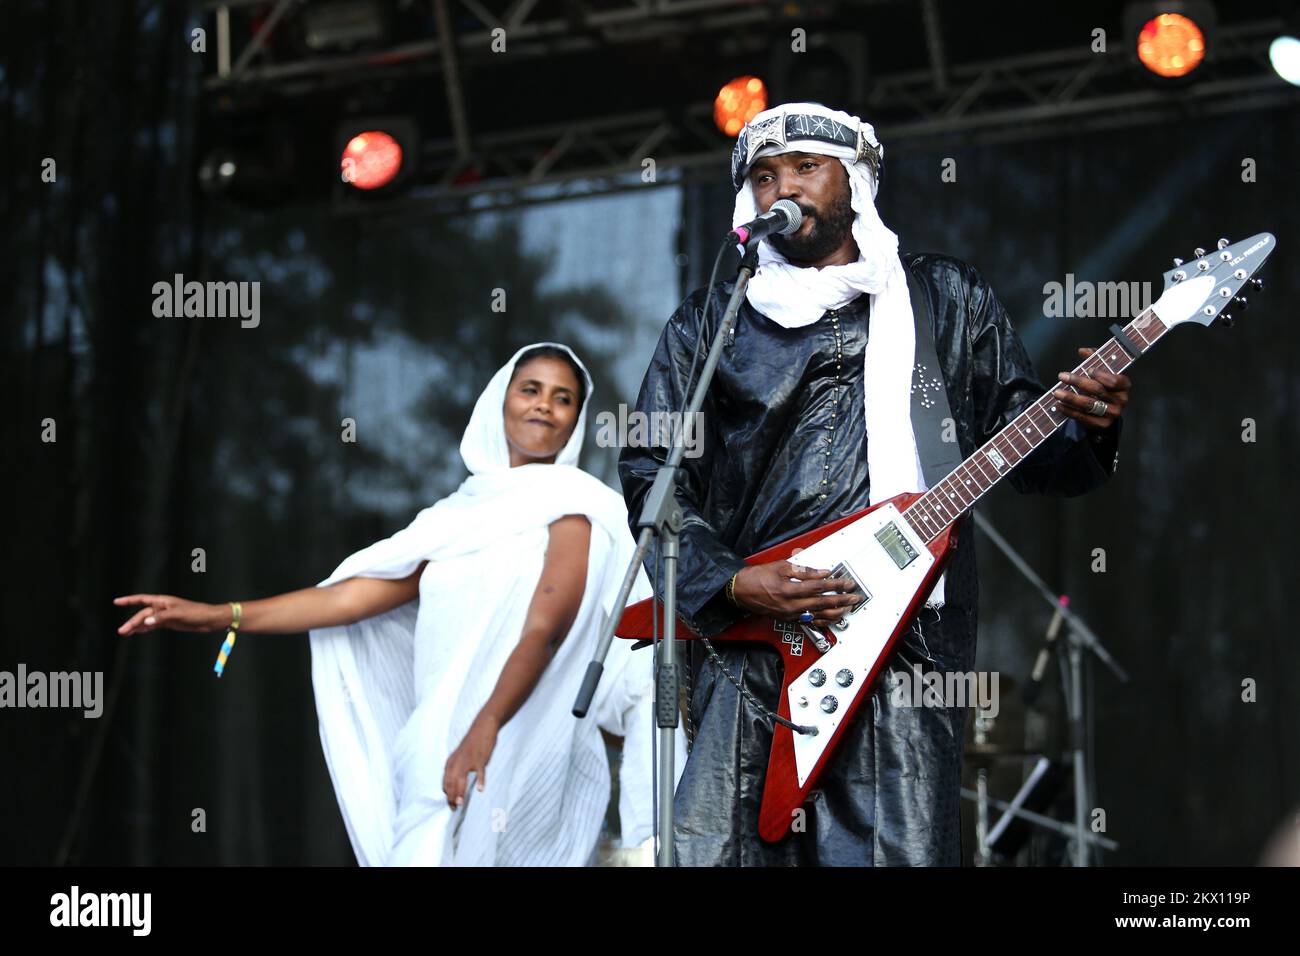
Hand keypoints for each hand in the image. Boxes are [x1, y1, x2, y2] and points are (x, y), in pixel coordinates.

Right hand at [113, 594, 225, 634]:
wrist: (209, 620)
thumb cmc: (196, 613)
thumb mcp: (178, 614)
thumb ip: (162, 617)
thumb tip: (146, 622)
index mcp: (163, 601)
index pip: (142, 599)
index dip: (129, 600)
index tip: (116, 601)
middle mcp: (162, 607)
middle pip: (142, 614)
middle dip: (131, 622)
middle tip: (121, 631)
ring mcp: (165, 615)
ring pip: (146, 621)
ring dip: (136, 627)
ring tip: (125, 633)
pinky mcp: (169, 623)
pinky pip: (153, 625)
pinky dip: (145, 628)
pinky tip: (137, 632)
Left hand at [443, 714, 498, 808]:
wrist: (482, 726)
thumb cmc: (473, 743)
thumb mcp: (460, 755)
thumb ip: (456, 768)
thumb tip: (456, 783)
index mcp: (451, 762)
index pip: (446, 781)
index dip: (447, 794)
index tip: (451, 804)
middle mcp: (457, 762)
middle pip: (451, 782)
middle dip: (451, 796)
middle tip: (454, 808)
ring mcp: (469, 760)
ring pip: (461, 779)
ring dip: (460, 792)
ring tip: (460, 803)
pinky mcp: (480, 758)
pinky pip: (480, 771)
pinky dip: (480, 780)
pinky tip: (480, 789)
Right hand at [731, 548, 860, 628]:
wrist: (740, 591)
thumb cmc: (757, 577)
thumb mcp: (780, 566)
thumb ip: (803, 569)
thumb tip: (821, 572)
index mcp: (789, 589)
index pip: (819, 586)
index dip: (835, 584)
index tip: (846, 582)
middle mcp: (791, 605)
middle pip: (822, 603)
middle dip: (841, 599)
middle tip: (854, 596)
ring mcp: (790, 615)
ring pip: (819, 615)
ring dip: (836, 612)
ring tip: (848, 607)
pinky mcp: (789, 619)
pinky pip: (810, 622)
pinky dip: (824, 620)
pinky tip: (832, 618)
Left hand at [1053, 347, 1130, 430]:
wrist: (1106, 410)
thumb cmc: (1103, 386)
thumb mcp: (1102, 371)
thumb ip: (1094, 358)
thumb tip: (1082, 350)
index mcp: (1125, 385)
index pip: (1114, 381)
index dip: (1101, 375)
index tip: (1088, 369)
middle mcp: (1121, 400)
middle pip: (1098, 390)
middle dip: (1078, 382)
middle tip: (1062, 376)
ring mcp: (1112, 414)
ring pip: (1089, 404)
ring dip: (1070, 398)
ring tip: (1056, 392)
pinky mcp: (1102, 424)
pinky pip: (1083, 417)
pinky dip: (1069, 411)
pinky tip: (1059, 405)